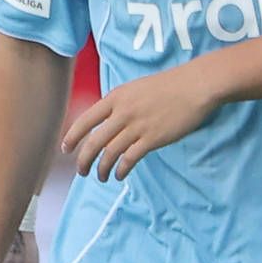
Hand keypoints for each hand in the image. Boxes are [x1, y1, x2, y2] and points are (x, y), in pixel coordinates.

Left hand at [61, 64, 228, 179]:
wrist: (196, 85)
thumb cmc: (169, 85)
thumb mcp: (136, 88)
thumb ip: (120, 104)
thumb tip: (108, 121)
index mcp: (115, 97)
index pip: (85, 120)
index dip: (72, 137)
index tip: (65, 150)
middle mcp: (122, 112)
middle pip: (93, 141)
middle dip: (83, 160)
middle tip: (81, 171)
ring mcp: (137, 126)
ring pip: (109, 153)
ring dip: (102, 168)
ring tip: (101, 177)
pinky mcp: (152, 138)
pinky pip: (129, 159)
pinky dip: (121, 170)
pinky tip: (119, 175)